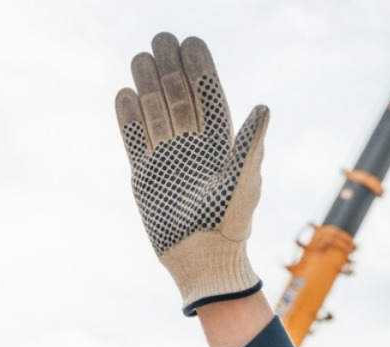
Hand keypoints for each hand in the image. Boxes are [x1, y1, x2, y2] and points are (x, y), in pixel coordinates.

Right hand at [116, 33, 268, 315]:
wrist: (203, 263)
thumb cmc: (230, 227)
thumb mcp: (243, 184)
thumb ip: (250, 145)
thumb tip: (264, 107)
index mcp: (220, 144)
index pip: (208, 97)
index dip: (200, 69)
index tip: (191, 43)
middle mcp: (193, 146)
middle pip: (179, 97)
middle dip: (170, 68)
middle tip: (161, 39)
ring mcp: (167, 158)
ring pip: (155, 112)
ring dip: (147, 85)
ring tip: (140, 57)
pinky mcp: (145, 175)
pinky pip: (134, 139)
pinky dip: (128, 118)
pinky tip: (124, 94)